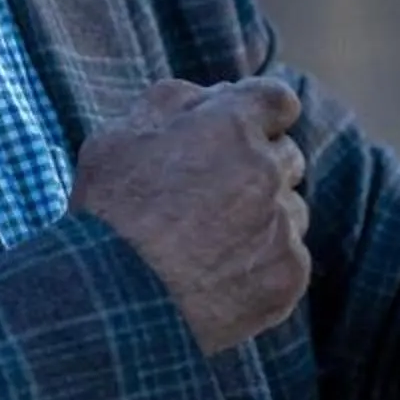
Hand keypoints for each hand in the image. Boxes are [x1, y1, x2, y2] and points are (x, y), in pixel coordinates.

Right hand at [70, 76, 310, 355]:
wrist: (113, 302)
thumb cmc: (108, 215)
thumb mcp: (119, 136)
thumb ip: (176, 102)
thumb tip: (217, 97)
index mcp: (231, 125)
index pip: (278, 102)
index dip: (261, 117)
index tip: (246, 133)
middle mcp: (266, 169)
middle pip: (287, 157)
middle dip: (258, 169)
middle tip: (213, 197)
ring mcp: (282, 225)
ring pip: (291, 211)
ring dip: (264, 218)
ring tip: (212, 244)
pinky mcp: (288, 275)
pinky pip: (290, 260)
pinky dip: (263, 266)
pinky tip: (222, 277)